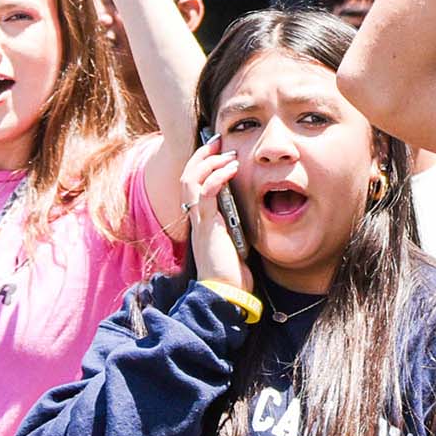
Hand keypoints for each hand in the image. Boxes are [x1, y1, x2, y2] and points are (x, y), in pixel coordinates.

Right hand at [177, 142, 251, 297]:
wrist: (227, 294)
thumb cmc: (233, 272)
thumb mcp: (235, 239)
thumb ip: (235, 221)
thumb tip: (248, 204)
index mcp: (201, 219)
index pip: (194, 184)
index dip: (203, 164)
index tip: (218, 150)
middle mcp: (195, 217)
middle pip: (187, 176)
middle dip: (202, 155)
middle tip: (218, 141)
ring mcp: (198, 220)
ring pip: (190, 179)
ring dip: (208, 161)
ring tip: (226, 152)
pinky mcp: (206, 225)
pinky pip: (204, 192)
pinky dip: (216, 176)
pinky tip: (232, 168)